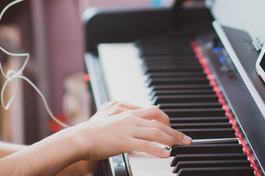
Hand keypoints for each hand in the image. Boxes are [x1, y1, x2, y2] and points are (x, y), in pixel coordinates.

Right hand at [70, 101, 191, 160]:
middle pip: (159, 121)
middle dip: (174, 130)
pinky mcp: (124, 141)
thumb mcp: (109, 120)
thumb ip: (122, 121)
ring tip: (180, 146)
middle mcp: (129, 117)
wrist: (79, 138)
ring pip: (156, 132)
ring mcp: (128, 128)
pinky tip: (166, 154)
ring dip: (171, 139)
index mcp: (126, 110)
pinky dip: (158, 150)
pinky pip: (146, 145)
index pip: (152, 111)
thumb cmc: (91, 132)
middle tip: (185, 138)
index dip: (165, 120)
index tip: (171, 128)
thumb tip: (132, 127)